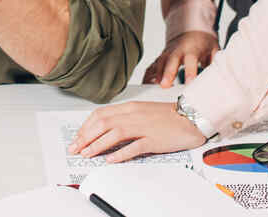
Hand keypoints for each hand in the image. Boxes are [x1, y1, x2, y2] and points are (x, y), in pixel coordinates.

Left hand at [68, 100, 206, 161]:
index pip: (100, 114)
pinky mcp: (154, 139)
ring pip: (114, 134)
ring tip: (87, 154)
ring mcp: (143, 127)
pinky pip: (134, 147)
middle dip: (86, 137)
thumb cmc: (167, 116)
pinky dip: (120, 154)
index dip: (86, 127)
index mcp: (129, 107)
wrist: (191, 116)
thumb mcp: (141, 112)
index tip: (78, 137)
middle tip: (76, 148)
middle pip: (103, 123)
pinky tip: (110, 160)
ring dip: (97, 145)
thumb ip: (124, 117)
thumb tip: (105, 128)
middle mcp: (133, 115)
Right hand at [142, 31, 219, 87]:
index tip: (189, 83)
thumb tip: (219, 76)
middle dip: (167, 72)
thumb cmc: (204, 42)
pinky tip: (147, 84)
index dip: (190, 71)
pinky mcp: (162, 56)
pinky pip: (153, 65)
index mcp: (193, 48)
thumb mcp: (214, 48)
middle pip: (171, 60)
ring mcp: (168, 52)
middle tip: (164, 85)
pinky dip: (149, 74)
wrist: (192, 29)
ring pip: (160, 62)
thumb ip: (215, 62)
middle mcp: (178, 49)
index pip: (191, 59)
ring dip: (157, 75)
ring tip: (154, 87)